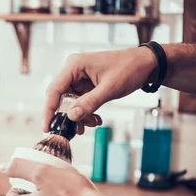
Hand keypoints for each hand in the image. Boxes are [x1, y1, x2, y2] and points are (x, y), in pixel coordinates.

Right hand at [43, 46, 157, 131]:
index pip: (54, 90)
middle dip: (66, 115)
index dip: (49, 110)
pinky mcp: (86, 85)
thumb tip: (70, 116)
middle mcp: (73, 71)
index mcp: (74, 65)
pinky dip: (85, 112)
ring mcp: (79, 78)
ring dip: (78, 116)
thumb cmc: (130, 69)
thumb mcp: (109, 88)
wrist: (148, 64)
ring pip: (69, 102)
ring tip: (91, 124)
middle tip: (72, 130)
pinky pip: (79, 102)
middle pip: (59, 97)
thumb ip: (89, 103)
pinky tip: (95, 120)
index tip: (47, 127)